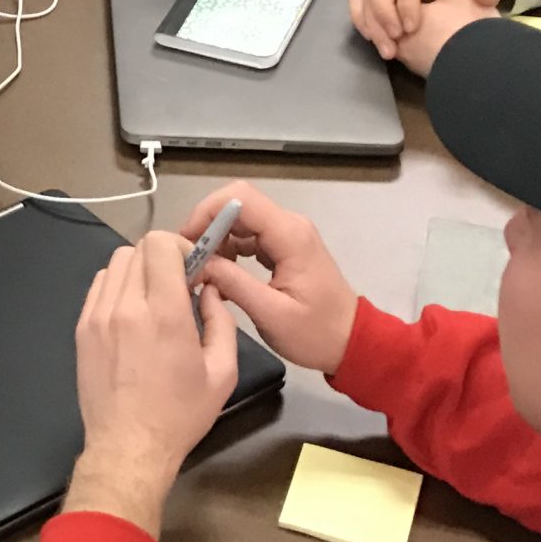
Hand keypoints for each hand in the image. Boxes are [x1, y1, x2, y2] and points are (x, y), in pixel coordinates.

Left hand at [64, 232, 237, 534]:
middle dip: (164, 259)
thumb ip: (222, 322)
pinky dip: (118, 287)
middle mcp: (126, 307)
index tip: (194, 269)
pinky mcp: (81, 329)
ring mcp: (97, 316)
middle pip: (138, 249)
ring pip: (116, 264)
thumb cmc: (179, 414)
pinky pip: (99, 287)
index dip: (181, 247)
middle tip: (179, 286)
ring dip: (139, 271)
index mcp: (163, 314)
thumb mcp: (222, 373)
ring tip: (155, 299)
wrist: (128, 446)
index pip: (160, 245)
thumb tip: (209, 292)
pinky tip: (132, 313)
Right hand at [184, 181, 359, 375]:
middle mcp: (289, 226)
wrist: (352, 342)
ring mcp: (287, 235)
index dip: (207, 212)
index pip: (240, 199)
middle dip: (207, 226)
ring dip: (216, 240)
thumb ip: (233, 284)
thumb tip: (199, 263)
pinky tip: (220, 274)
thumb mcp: (271, 315)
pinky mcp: (283, 247)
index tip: (188, 241)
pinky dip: (228, 249)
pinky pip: (248, 235)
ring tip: (201, 270)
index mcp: (290, 236)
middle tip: (190, 257)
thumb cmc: (317, 333)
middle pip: (237, 204)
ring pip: (240, 219)